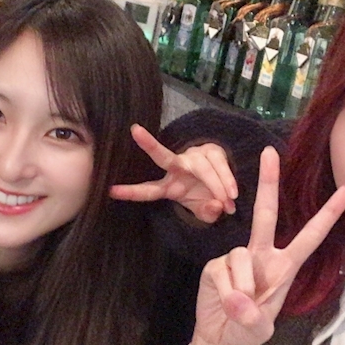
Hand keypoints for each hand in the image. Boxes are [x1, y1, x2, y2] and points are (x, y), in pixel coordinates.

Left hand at [109, 124, 237, 222]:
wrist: (227, 184)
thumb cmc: (208, 198)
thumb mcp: (206, 213)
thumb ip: (208, 214)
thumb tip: (215, 206)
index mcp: (169, 187)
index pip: (148, 190)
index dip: (131, 192)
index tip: (110, 190)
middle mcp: (177, 168)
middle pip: (162, 156)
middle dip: (149, 144)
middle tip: (135, 131)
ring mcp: (193, 157)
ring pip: (204, 170)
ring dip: (217, 188)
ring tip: (229, 205)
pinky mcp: (211, 150)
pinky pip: (219, 166)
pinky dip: (227, 180)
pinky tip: (233, 193)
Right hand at [185, 146, 344, 344]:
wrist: (222, 340)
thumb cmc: (249, 331)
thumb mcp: (260, 329)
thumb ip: (253, 318)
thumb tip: (238, 301)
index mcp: (285, 266)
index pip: (310, 235)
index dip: (328, 214)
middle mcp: (262, 256)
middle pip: (267, 214)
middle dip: (268, 182)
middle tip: (269, 151)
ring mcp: (237, 259)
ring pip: (240, 256)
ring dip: (241, 286)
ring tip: (240, 307)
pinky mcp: (215, 266)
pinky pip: (222, 271)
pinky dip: (226, 290)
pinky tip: (225, 302)